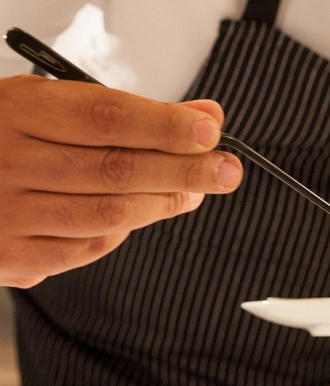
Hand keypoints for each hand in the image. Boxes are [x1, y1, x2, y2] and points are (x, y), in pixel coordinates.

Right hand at [0, 75, 242, 287]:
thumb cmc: (0, 136)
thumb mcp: (47, 104)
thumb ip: (124, 112)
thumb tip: (204, 116)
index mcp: (14, 111)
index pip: (106, 117)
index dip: (166, 124)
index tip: (211, 129)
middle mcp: (6, 163)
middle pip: (116, 169)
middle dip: (185, 170)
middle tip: (227, 170)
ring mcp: (5, 215)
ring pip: (110, 214)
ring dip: (163, 203)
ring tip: (194, 190)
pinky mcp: (11, 257)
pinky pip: (88, 248)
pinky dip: (124, 231)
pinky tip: (141, 213)